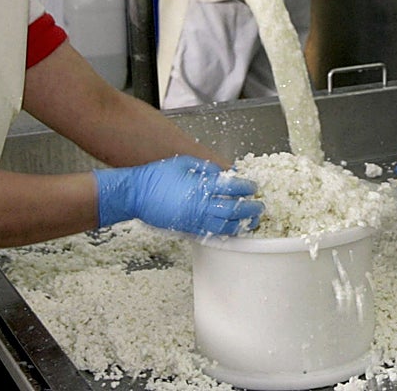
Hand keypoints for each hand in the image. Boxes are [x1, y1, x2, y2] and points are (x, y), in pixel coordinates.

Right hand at [93, 156, 263, 235]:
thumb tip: (223, 172)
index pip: (232, 187)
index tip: (252, 187)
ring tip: (250, 221)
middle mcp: (201, 205)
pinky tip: (231, 229)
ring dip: (240, 224)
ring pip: (224, 225)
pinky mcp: (187, 228)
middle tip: (259, 207)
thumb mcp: (184, 163)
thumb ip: (206, 167)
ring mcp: (194, 219)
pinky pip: (211, 233)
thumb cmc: (158, 176)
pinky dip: (224, 231)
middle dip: (249, 209)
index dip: (245, 188)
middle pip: (233, 210)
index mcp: (201, 186)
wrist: (137, 194)